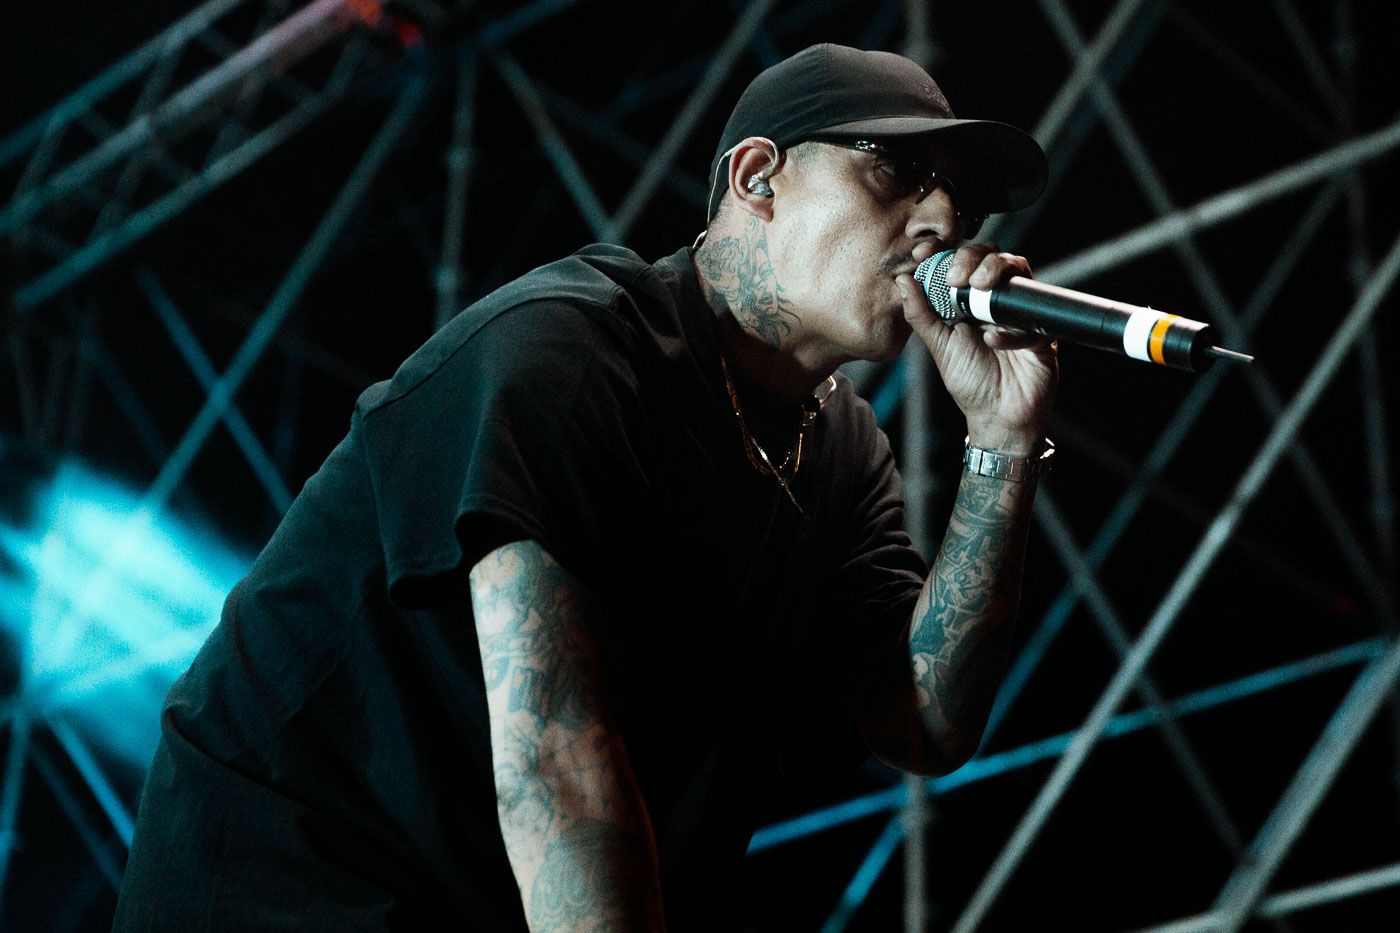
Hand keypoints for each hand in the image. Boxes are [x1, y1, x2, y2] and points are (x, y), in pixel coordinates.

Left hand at [896, 243, 1057, 455]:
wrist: (997, 417)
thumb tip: (903, 280)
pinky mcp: (1043, 338)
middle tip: (957, 278)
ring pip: (1021, 276)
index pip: (968, 259)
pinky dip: (1011, 330)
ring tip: (977, 289)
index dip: (951, 252)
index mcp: (976, 299)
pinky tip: (992, 339)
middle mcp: (1001, 301)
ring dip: (997, 276)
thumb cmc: (971, 380)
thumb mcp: (939, 345)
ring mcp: (1024, 316)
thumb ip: (921, 314)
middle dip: (976, 259)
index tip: (928, 257)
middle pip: (997, 257)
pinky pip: (1032, 324)